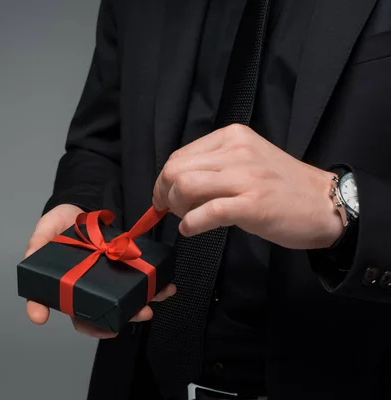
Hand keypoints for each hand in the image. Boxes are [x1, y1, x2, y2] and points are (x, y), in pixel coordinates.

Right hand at [25, 204, 176, 338]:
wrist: (80, 206)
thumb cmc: (58, 225)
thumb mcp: (43, 234)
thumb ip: (36, 249)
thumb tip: (31, 282)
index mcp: (71, 289)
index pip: (79, 316)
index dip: (92, 327)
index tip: (108, 330)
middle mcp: (93, 288)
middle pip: (109, 313)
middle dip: (127, 317)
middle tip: (141, 313)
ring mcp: (111, 278)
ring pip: (128, 301)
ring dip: (145, 304)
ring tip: (156, 301)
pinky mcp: (126, 265)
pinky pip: (141, 280)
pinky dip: (156, 285)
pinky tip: (166, 285)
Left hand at [153, 124, 343, 249]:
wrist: (324, 203)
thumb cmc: (281, 186)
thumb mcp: (246, 161)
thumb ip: (213, 166)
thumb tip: (175, 184)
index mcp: (232, 137)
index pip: (180, 156)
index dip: (164, 180)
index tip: (164, 196)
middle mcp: (237, 151)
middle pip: (176, 170)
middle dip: (164, 194)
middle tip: (171, 210)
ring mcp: (246, 177)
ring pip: (186, 186)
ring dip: (177, 207)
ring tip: (187, 218)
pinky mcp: (253, 204)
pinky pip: (207, 212)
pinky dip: (191, 223)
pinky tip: (191, 229)